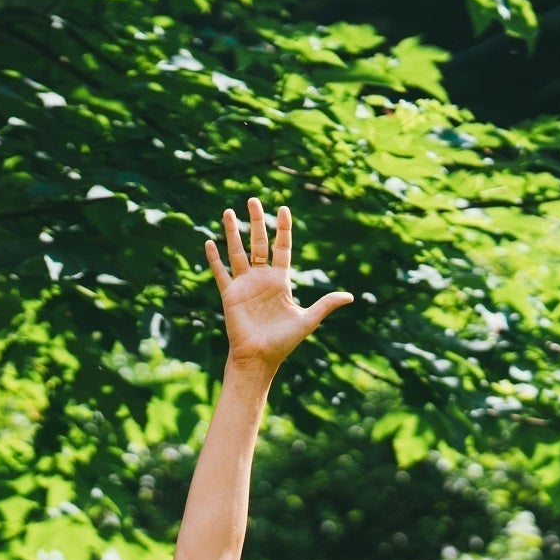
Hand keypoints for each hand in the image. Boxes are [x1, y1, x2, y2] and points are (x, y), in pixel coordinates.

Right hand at [205, 199, 353, 372]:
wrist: (260, 359)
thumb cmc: (283, 342)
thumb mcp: (308, 320)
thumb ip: (325, 304)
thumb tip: (350, 296)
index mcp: (280, 281)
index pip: (282, 248)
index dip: (283, 229)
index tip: (283, 209)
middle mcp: (261, 279)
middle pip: (258, 243)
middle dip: (256, 221)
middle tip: (253, 201)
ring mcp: (244, 285)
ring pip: (237, 252)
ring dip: (231, 232)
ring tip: (227, 212)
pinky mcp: (230, 295)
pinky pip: (221, 273)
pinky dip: (215, 259)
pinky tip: (209, 243)